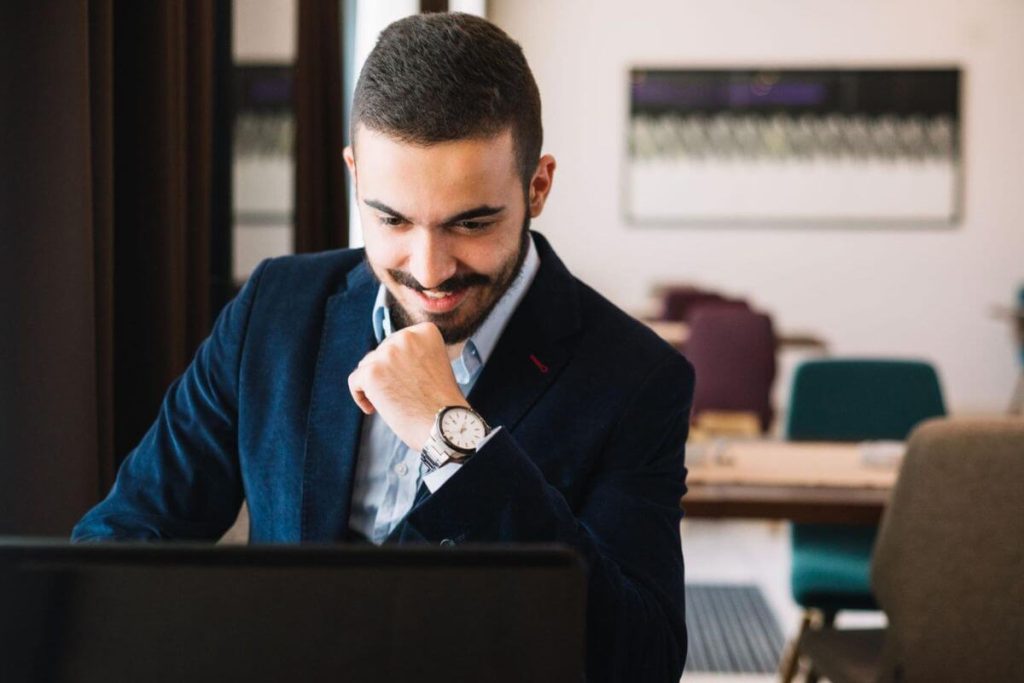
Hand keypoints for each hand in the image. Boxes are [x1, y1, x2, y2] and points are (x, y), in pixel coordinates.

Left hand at [348, 322, 468, 451]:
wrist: (444, 425)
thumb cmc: (442, 403)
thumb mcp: (436, 364)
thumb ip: (415, 355)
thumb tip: (388, 359)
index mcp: (425, 332)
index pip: (398, 341)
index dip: (399, 362)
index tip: (407, 379)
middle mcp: (406, 337)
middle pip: (381, 352)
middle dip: (385, 372)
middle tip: (398, 394)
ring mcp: (387, 354)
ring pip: (367, 366)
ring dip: (374, 383)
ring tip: (390, 402)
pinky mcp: (371, 373)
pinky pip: (355, 381)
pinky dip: (360, 396)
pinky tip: (373, 408)